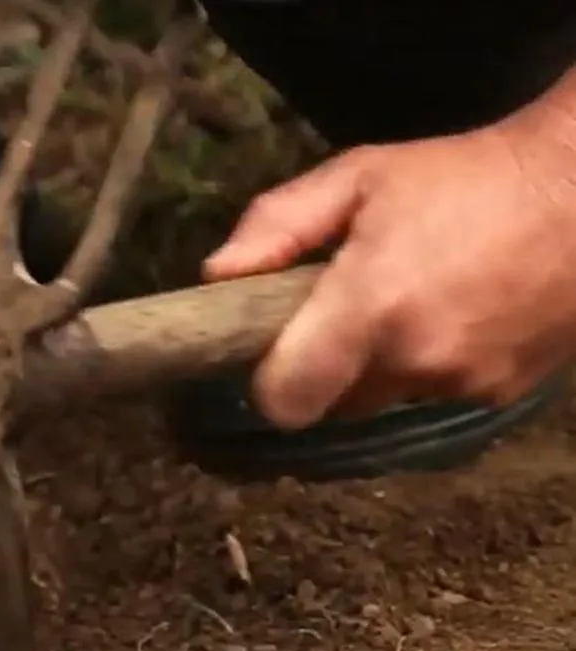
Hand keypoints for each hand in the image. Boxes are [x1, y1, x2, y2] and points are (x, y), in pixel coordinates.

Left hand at [202, 111, 575, 427]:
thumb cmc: (465, 176)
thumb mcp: (361, 176)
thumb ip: (278, 224)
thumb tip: (217, 275)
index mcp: (369, 307)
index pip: (284, 400)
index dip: (270, 382)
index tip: (274, 348)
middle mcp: (415, 359)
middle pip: (331, 405)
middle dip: (325, 370)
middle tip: (342, 315)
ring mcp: (464, 383)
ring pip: (386, 401)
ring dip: (382, 369)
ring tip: (409, 304)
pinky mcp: (502, 393)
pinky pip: (438, 396)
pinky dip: (434, 368)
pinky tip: (455, 315)